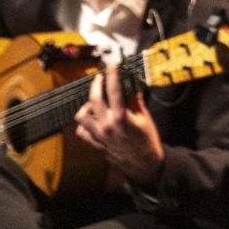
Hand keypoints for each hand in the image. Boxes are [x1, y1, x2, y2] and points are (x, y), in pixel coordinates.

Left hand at [74, 59, 164, 188]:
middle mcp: (106, 126)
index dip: (112, 74)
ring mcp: (98, 135)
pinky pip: (82, 131)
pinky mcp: (95, 143)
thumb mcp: (144, 117)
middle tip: (101, 77)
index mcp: (121, 118)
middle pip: (93, 99)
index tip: (112, 64)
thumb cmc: (147, 139)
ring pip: (81, 115)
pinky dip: (85, 122)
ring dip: (87, 105)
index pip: (114, 90)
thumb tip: (130, 83)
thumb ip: (134, 99)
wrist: (144, 163)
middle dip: (96, 84)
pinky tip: (93, 117)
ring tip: (95, 100)